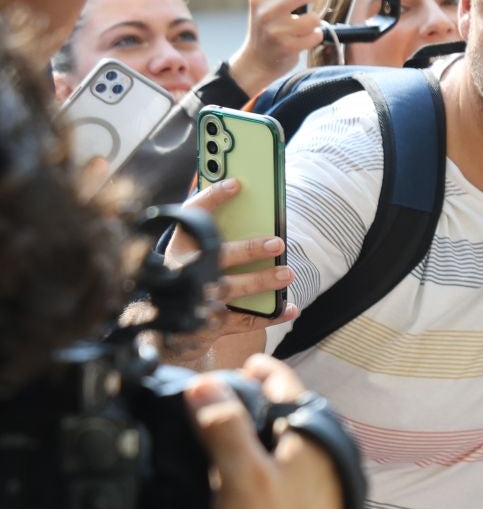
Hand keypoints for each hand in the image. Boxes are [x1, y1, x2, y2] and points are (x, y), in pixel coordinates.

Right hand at [158, 178, 298, 365]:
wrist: (166, 327)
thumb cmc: (188, 274)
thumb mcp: (191, 246)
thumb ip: (205, 219)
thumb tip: (221, 182)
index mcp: (179, 247)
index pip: (190, 217)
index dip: (211, 198)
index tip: (236, 183)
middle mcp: (182, 272)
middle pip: (214, 258)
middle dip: (246, 250)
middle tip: (276, 243)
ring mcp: (196, 300)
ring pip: (229, 290)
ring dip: (260, 282)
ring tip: (287, 273)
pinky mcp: (210, 325)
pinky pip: (244, 321)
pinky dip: (270, 315)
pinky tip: (290, 307)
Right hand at [186, 355, 344, 508]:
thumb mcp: (239, 476)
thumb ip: (223, 427)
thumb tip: (205, 386)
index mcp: (317, 441)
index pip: (289, 385)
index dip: (260, 369)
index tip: (239, 363)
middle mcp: (330, 458)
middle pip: (291, 412)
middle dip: (260, 399)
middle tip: (226, 394)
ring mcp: (326, 485)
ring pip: (291, 441)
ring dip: (263, 431)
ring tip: (229, 431)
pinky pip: (291, 469)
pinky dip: (268, 460)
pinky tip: (244, 474)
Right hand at [229, 0, 325, 95]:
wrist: (255, 61)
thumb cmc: (266, 29)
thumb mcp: (266, 4)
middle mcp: (267, 9)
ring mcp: (276, 29)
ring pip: (314, 17)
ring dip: (316, 22)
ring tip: (305, 26)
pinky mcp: (287, 46)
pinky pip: (315, 35)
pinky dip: (315, 37)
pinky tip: (304, 38)